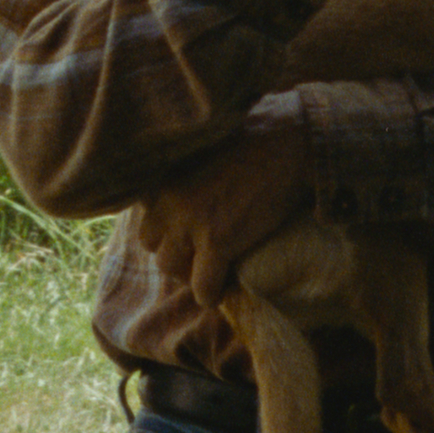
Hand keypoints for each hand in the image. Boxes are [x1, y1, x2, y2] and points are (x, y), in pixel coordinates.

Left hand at [141, 113, 314, 307]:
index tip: (184, 232)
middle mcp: (168, 199)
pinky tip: (222, 292)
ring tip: (209, 273)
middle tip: (197, 255)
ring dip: (187, 273)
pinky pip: (203, 285)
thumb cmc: (256, 138)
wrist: (288, 142)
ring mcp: (190, 221)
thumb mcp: (204, 147)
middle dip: (171, 250)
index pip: (145, 213)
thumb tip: (190, 195)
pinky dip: (211, 294)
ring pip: (168, 266)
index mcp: (164, 173)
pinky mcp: (217, 241)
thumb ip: (185, 171)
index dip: (166, 226)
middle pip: (150, 242)